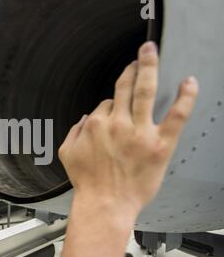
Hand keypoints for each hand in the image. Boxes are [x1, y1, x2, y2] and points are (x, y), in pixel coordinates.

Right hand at [58, 41, 198, 214]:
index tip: (115, 114)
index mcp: (96, 125)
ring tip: (151, 52)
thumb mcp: (67, 153)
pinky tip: (190, 82)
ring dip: (148, 67)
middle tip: (138, 58)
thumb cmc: (88, 182)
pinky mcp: (160, 144)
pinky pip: (176, 115)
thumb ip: (73, 131)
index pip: (107, 104)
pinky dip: (185, 97)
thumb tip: (85, 118)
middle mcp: (117, 123)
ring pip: (145, 91)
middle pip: (125, 87)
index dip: (111, 107)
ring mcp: (140, 132)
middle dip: (131, 69)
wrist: (105, 204)